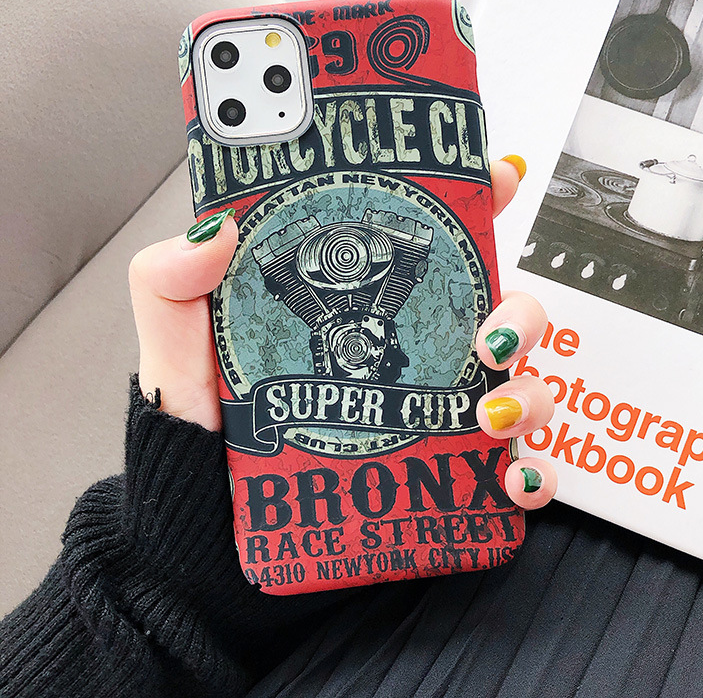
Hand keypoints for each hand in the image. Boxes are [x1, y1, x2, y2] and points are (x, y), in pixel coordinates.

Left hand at [128, 156, 556, 508]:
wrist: (211, 521)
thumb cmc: (206, 425)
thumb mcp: (181, 346)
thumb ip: (174, 283)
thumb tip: (216, 230)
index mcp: (366, 305)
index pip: (433, 241)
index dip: (476, 201)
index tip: (498, 180)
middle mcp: (413, 351)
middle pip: (501, 311)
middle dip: (520, 313)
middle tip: (490, 336)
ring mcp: (434, 411)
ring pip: (520, 386)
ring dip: (528, 395)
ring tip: (488, 416)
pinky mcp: (444, 474)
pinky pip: (510, 473)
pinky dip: (528, 477)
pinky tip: (509, 484)